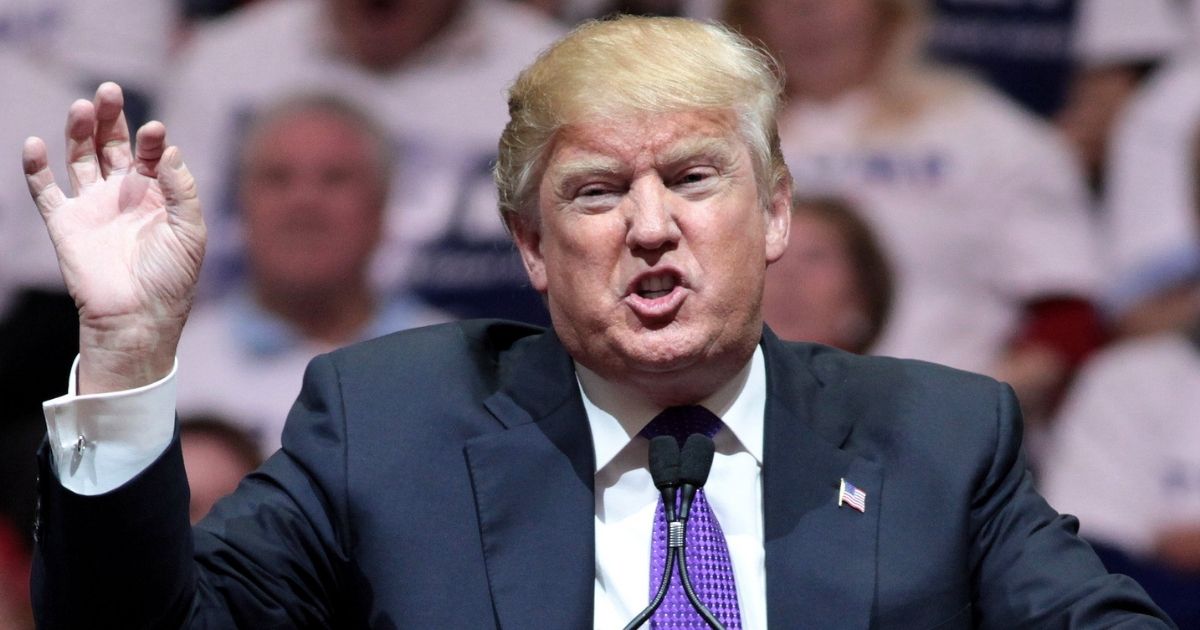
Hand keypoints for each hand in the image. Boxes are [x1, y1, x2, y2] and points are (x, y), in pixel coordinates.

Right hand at [23, 82, 204, 393]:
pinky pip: (45, 190)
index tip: (155, 132)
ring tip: (82, 108)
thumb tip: (171, 150)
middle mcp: (124, 194)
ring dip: (80, 131)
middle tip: (110, 91)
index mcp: (158, 194)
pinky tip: (35, 144)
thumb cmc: (172, 279)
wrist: (138, 318)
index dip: (153, 140)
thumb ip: (182, 189)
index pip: (153, 154)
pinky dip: (36, 167)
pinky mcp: (65, 223)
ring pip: (81, 158)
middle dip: (112, 118)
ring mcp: (93, 206)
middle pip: (113, 145)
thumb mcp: (190, 231)